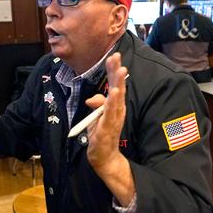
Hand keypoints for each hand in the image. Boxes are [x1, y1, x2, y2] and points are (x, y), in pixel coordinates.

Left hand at [85, 53, 133, 205]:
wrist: (103, 156)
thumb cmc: (101, 134)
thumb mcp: (96, 116)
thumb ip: (97, 104)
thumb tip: (92, 99)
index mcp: (115, 105)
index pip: (115, 84)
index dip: (114, 70)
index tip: (114, 56)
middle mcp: (118, 109)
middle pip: (118, 87)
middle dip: (117, 71)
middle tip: (117, 56)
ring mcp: (114, 118)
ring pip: (117, 98)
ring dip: (118, 83)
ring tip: (120, 71)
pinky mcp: (108, 127)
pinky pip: (110, 113)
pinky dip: (112, 102)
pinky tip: (114, 93)